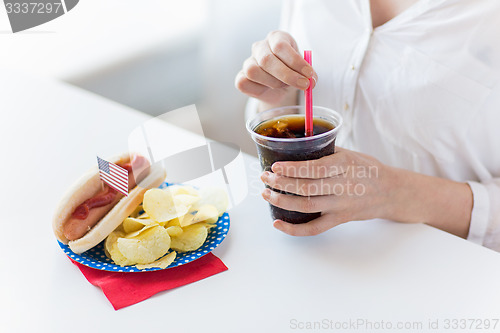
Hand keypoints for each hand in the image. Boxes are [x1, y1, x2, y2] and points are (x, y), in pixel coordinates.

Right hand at [235, 30, 316, 106]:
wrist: (279, 87)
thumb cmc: (292, 72)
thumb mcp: (303, 70)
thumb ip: (308, 74)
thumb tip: (311, 81)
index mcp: (276, 38)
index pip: (281, 46)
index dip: (295, 61)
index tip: (309, 74)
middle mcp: (260, 47)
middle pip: (266, 59)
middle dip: (287, 75)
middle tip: (303, 85)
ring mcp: (248, 61)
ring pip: (253, 71)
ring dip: (272, 82)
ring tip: (283, 86)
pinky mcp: (241, 76)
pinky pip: (244, 82)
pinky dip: (259, 90)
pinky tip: (268, 89)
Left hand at [260, 147, 390, 235]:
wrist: (391, 192)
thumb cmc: (368, 169)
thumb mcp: (351, 154)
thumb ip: (326, 153)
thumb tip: (295, 148)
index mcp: (346, 165)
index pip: (315, 168)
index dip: (292, 169)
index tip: (275, 166)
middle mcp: (344, 186)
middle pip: (307, 188)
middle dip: (281, 183)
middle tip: (265, 178)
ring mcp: (342, 205)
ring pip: (307, 207)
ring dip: (282, 201)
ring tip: (266, 194)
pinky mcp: (340, 219)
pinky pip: (315, 228)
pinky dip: (294, 229)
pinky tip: (278, 223)